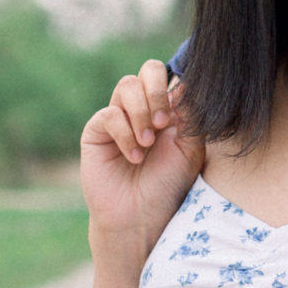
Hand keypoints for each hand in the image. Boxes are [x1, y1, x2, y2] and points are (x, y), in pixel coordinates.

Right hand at [80, 61, 205, 253]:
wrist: (141, 217)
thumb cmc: (168, 187)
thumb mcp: (190, 150)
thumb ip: (191, 116)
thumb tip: (187, 83)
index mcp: (167, 110)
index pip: (170, 76)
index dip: (176, 87)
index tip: (180, 117)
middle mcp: (142, 109)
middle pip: (147, 70)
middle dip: (157, 92)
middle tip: (163, 122)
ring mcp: (118, 118)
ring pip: (127, 85)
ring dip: (141, 112)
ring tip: (148, 143)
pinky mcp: (97, 131)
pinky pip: (110, 114)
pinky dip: (125, 133)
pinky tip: (134, 157)